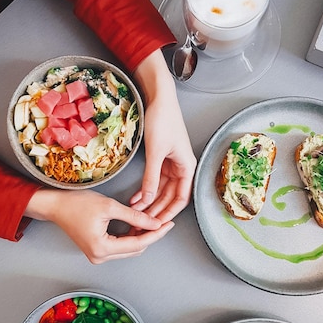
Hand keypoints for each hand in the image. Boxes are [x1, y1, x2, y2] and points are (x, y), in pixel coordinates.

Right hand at [24, 189, 173, 263]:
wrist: (55, 206)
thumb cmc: (76, 203)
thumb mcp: (109, 206)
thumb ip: (134, 216)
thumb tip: (154, 223)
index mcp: (102, 248)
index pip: (138, 244)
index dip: (156, 234)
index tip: (169, 225)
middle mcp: (100, 257)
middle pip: (135, 249)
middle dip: (151, 236)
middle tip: (164, 221)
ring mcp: (97, 256)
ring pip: (129, 249)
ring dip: (141, 236)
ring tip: (153, 221)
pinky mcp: (96, 250)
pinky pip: (120, 246)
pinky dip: (130, 237)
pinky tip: (138, 226)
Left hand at [130, 50, 196, 221]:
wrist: (159, 98)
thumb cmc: (163, 120)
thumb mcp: (156, 152)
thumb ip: (152, 177)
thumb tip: (148, 199)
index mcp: (187, 167)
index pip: (181, 198)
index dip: (169, 213)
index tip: (157, 224)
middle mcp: (181, 168)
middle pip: (170, 197)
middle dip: (157, 210)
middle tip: (142, 224)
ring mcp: (171, 164)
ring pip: (161, 190)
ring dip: (149, 201)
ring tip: (136, 214)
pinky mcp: (161, 158)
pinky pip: (154, 179)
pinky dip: (145, 189)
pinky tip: (135, 198)